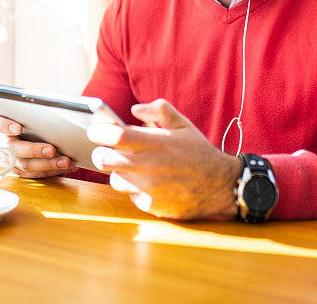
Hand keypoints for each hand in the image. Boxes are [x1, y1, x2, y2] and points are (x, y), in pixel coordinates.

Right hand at [0, 115, 75, 177]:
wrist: (32, 131)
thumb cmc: (30, 117)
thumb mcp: (28, 111)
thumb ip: (33, 110)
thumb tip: (54, 107)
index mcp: (0, 123)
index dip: (4, 126)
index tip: (18, 127)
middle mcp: (3, 143)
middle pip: (13, 149)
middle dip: (34, 150)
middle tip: (51, 149)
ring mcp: (11, 159)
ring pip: (26, 165)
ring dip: (48, 164)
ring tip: (66, 161)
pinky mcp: (21, 170)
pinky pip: (37, 174)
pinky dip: (55, 170)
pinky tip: (69, 166)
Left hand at [87, 99, 241, 219]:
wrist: (221, 186)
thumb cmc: (199, 152)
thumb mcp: (183, 125)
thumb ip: (158, 110)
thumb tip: (134, 110)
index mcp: (156, 143)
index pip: (116, 136)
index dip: (100, 133)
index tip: (95, 132)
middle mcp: (150, 166)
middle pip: (105, 160)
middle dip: (100, 153)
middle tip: (106, 150)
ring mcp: (149, 189)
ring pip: (114, 179)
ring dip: (119, 172)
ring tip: (134, 167)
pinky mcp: (152, 206)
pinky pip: (131, 195)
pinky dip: (135, 189)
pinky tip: (150, 183)